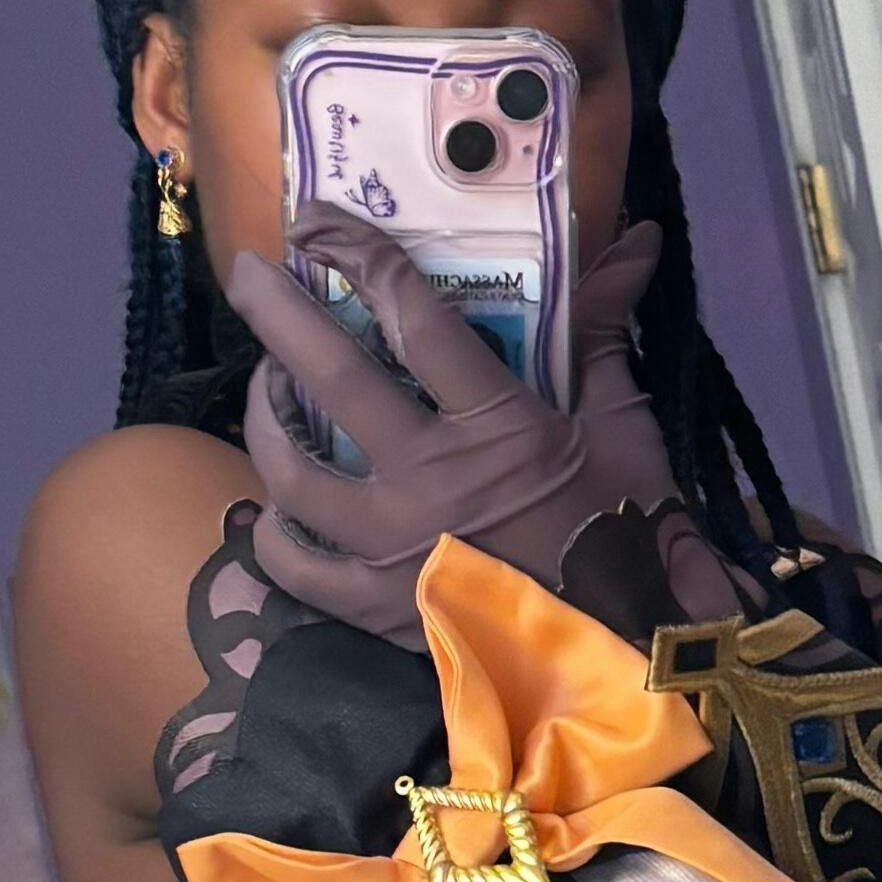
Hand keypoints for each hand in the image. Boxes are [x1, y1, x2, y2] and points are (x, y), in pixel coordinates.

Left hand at [235, 219, 693, 640]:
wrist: (626, 658)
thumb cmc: (627, 536)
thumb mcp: (623, 427)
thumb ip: (602, 330)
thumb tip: (634, 240)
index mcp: (497, 428)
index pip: (413, 318)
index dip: (360, 257)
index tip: (318, 223)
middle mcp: (430, 481)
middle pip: (331, 378)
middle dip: (277, 313)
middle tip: (246, 273)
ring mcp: (393, 549)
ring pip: (293, 470)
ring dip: (266, 416)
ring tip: (267, 386)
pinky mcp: (374, 609)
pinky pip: (292, 564)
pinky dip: (272, 527)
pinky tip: (276, 499)